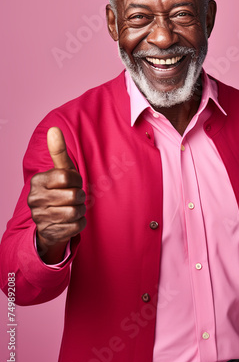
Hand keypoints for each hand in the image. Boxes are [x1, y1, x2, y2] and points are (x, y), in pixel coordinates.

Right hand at [28, 127, 85, 263]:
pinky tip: (72, 220)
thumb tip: (54, 129)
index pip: (66, 177)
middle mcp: (34, 199)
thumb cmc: (61, 189)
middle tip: (75, 197)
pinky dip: (80, 222)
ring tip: (74, 207)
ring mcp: (40, 218)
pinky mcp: (49, 232)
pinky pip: (76, 226)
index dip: (76, 179)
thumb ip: (58, 151)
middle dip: (80, 196)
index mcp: (37, 181)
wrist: (52, 219)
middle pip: (73, 196)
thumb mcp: (62, 170)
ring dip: (81, 209)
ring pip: (75, 212)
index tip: (73, 182)